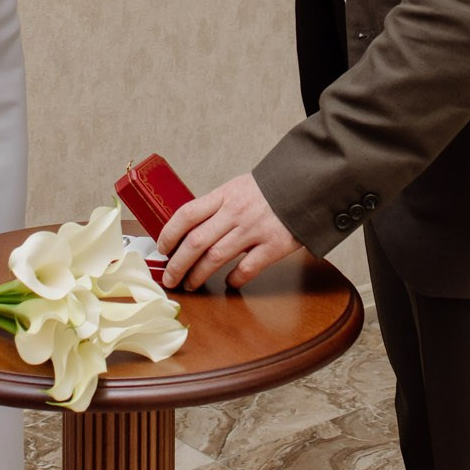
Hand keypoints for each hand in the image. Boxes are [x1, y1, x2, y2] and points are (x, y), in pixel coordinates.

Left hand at [156, 173, 301, 289]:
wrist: (307, 184)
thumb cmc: (269, 190)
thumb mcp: (238, 188)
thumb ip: (217, 206)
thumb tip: (190, 230)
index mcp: (225, 195)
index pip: (187, 213)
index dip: (169, 233)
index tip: (161, 249)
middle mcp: (236, 212)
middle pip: (196, 241)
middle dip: (177, 264)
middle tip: (169, 278)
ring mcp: (255, 229)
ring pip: (216, 257)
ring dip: (198, 275)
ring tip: (190, 284)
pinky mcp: (274, 245)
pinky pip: (247, 269)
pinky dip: (233, 279)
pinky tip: (228, 283)